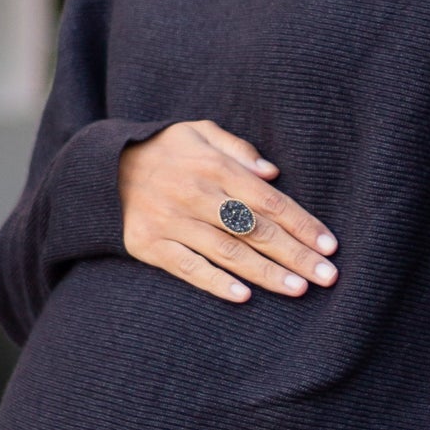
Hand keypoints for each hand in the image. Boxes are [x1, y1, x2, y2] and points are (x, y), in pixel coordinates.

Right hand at [119, 120, 338, 303]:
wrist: (100, 169)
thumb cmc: (163, 151)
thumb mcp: (199, 133)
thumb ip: (238, 149)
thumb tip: (273, 172)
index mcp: (214, 167)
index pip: (269, 200)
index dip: (302, 224)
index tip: (329, 245)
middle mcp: (196, 195)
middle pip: (255, 230)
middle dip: (295, 255)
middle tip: (328, 277)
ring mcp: (172, 222)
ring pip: (228, 252)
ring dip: (266, 273)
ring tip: (298, 290)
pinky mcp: (149, 245)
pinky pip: (187, 268)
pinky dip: (216, 283)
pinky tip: (244, 297)